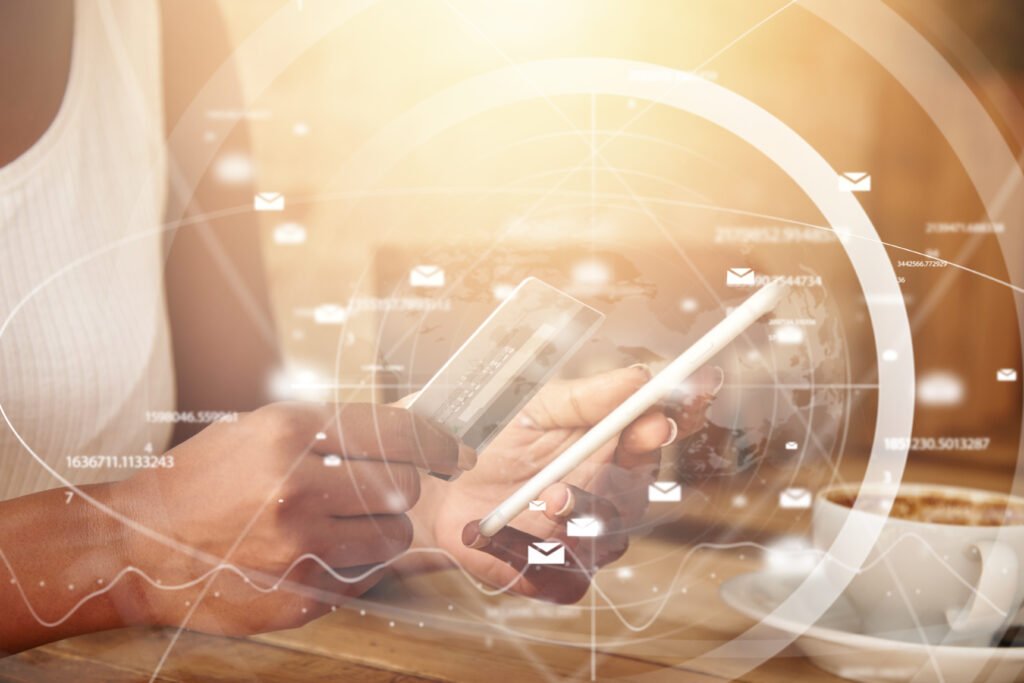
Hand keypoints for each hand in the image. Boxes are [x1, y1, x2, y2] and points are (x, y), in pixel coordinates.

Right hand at [107, 402, 469, 634]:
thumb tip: (407, 431)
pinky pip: (364, 575)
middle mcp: (297, 487)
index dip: (438, 442)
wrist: (140, 543)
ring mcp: (298, 547)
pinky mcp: (299, 595)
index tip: (455, 452)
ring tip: (339, 524)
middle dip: (400, 487)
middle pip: (404, 486)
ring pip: (393, 536)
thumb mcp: (260, 430)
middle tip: (378, 490)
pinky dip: (353, 564)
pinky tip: (313, 553)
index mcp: (290, 433)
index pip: (398, 431)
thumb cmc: (203, 480)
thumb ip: (331, 429)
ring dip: (380, 529)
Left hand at [408, 366, 720, 602]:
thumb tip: (643, 378)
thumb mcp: (537, 406)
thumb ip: (590, 396)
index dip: (661, 434)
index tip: (655, 423)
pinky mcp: (556, 575)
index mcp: (610, 447)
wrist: (439, 485)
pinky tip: (509, 541)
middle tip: (575, 475)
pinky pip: (569, 582)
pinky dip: (539, 566)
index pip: (653, 442)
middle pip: (636, 499)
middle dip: (609, 487)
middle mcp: (607, 495)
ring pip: (607, 542)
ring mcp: (584, 539)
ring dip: (578, 522)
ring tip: (546, 500)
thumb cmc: (492, 438)